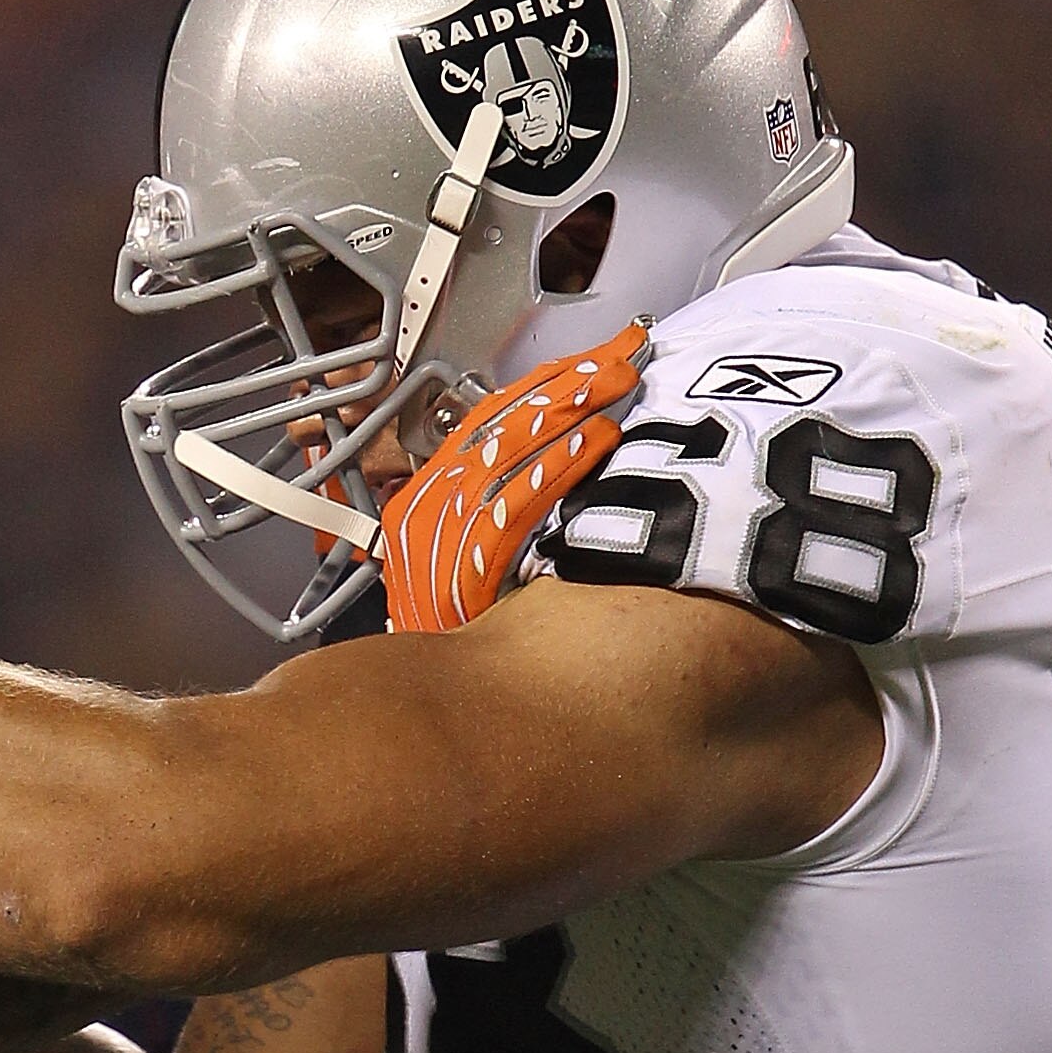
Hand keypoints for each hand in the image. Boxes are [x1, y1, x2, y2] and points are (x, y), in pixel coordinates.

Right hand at [380, 322, 649, 632]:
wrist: (426, 696)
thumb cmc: (451, 627)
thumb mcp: (457, 555)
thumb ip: (490, 503)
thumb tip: (545, 456)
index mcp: (426, 492)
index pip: (488, 415)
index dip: (547, 380)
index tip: (600, 356)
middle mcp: (429, 501)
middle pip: (504, 420)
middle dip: (569, 383)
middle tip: (625, 358)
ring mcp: (444, 529)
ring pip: (513, 449)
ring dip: (572, 410)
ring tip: (620, 385)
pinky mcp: (466, 560)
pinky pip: (520, 500)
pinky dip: (558, 467)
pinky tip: (597, 442)